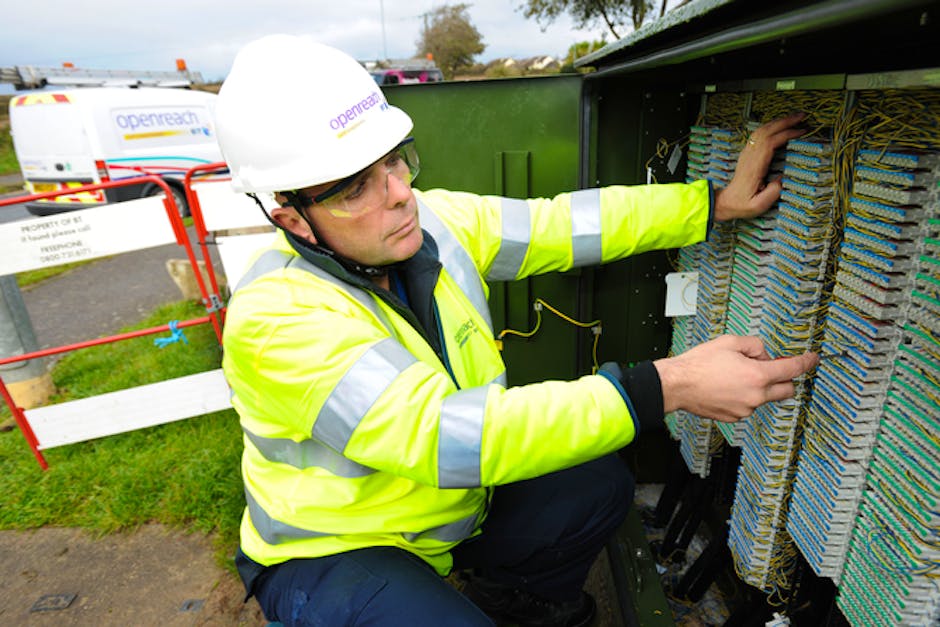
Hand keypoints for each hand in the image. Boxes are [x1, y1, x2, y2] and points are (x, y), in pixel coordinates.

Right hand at [653, 335, 818, 421]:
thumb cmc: (699, 364)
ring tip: (733, 375)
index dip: (806, 362)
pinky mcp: (734, 417)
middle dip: (785, 379)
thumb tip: (763, 356)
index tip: (812, 359)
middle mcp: (755, 396)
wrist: (677, 385)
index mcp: (757, 376)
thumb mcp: (730, 341)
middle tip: (772, 369)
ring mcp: (745, 409)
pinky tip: (726, 387)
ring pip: (764, 398)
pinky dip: (743, 396)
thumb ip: (755, 345)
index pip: (792, 369)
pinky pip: (747, 406)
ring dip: (759, 387)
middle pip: (786, 390)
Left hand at [714, 113, 806, 220]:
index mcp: (754, 167)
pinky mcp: (747, 154)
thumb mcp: (758, 205)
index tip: (801, 131)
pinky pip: (758, 135)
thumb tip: (782, 179)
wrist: (725, 202)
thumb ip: (771, 193)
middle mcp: (749, 157)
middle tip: (802, 116)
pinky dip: (771, 126)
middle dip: (785, 121)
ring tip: (795, 117)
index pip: (769, 143)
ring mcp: (746, 153)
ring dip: (778, 121)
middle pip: (766, 132)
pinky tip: (780, 125)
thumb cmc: (742, 205)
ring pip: (761, 130)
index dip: (785, 134)